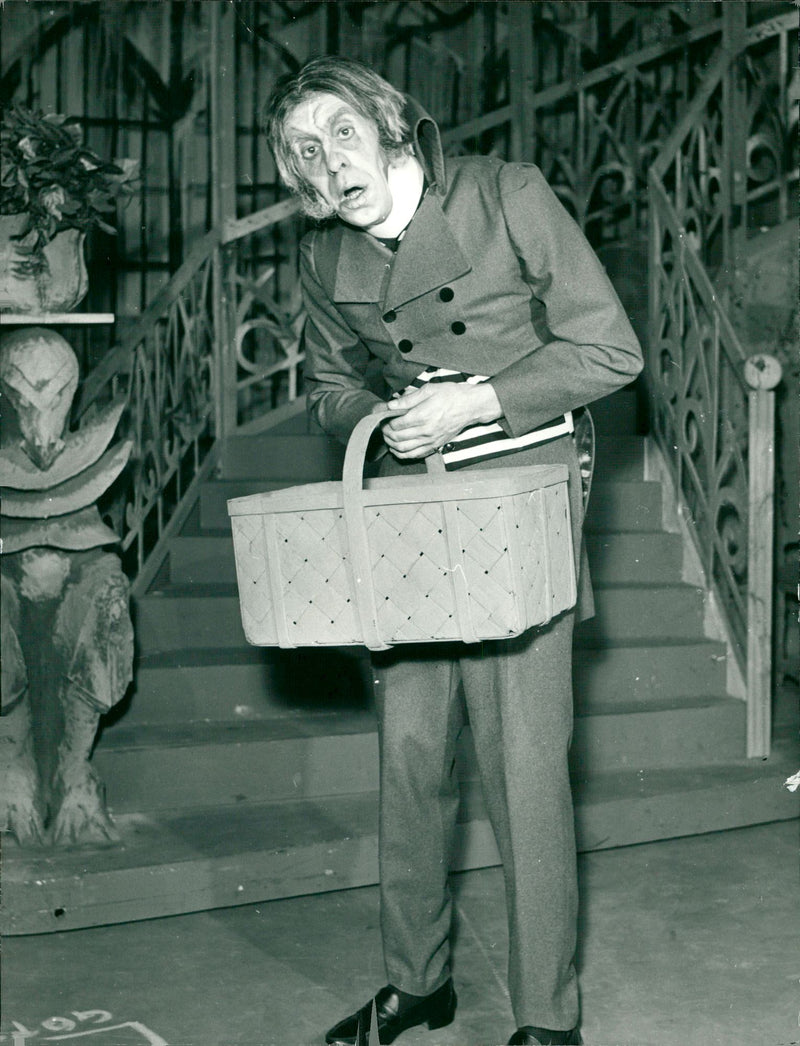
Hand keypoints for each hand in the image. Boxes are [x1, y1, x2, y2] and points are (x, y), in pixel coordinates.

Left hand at [372, 382, 501, 459]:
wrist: (470, 406)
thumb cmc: (451, 395)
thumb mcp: (429, 390)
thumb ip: (408, 399)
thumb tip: (391, 404)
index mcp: (422, 416)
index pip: (396, 425)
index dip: (386, 422)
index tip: (383, 418)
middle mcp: (425, 431)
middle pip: (397, 438)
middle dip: (386, 434)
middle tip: (383, 427)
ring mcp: (430, 441)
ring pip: (404, 450)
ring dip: (392, 445)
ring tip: (388, 438)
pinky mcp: (435, 446)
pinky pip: (415, 455)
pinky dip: (403, 454)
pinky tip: (398, 449)